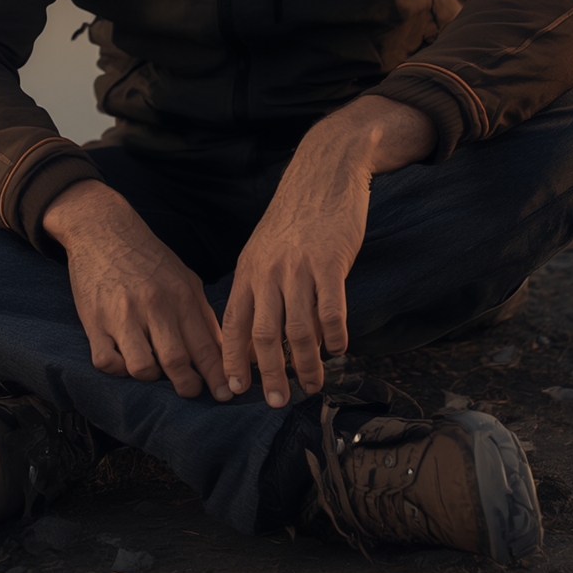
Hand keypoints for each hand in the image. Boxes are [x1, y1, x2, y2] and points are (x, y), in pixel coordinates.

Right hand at [43, 179, 231, 400]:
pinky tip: (124, 360)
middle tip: (191, 392)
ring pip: (142, 368)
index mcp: (180, 295)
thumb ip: (201, 312)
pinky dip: (118, 370)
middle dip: (188, 386)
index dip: (217, 375)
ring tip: (154, 371)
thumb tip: (222, 350)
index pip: (205, 345)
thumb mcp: (183, 277)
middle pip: (176, 362)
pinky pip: (107, 362)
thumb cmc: (148, 257)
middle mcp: (154, 306)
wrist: (103, 230)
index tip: (225, 394)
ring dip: (151, 378)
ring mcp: (122, 314)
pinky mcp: (94, 321)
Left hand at [221, 96, 435, 406]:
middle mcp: (268, 271)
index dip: (232, 358)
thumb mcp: (266, 247)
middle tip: (275, 402)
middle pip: (263, 334)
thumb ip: (261, 285)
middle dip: (268, 374)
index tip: (234, 389)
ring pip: (297, 329)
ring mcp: (298, 267)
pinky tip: (339, 349)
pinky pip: (331, 310)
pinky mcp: (329, 261)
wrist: (324, 170)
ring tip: (313, 385)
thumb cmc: (297, 215)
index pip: (233, 322)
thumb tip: (262, 334)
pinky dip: (334, 336)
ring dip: (305, 364)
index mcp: (249, 269)